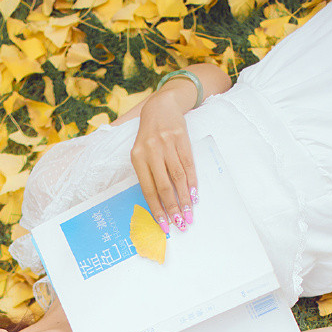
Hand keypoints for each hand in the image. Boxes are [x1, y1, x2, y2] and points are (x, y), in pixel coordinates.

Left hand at [129, 89, 197, 235]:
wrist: (161, 106)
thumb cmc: (150, 136)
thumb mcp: (141, 152)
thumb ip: (148, 174)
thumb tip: (159, 203)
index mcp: (137, 158)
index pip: (148, 189)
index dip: (156, 209)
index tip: (164, 225)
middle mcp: (151, 151)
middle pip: (163, 186)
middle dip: (172, 208)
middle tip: (180, 224)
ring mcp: (167, 144)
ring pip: (177, 177)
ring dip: (184, 199)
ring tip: (189, 214)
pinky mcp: (181, 138)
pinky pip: (188, 165)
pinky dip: (192, 182)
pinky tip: (194, 196)